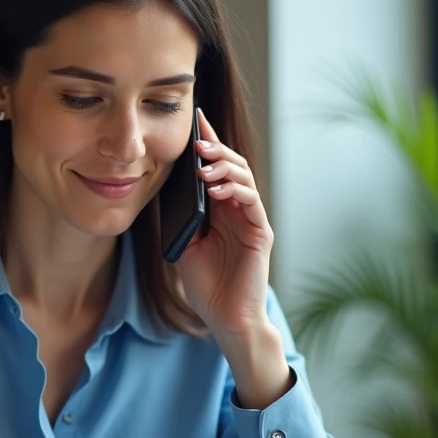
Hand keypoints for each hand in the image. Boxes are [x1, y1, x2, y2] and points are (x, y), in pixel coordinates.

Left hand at [177, 107, 272, 338]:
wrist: (225, 318)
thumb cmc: (207, 284)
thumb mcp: (186, 244)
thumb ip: (186, 216)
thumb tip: (176, 186)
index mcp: (220, 210)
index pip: (216, 169)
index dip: (208, 143)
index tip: (195, 119)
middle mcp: (238, 210)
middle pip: (232, 167)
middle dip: (215, 149)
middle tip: (198, 139)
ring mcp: (251, 220)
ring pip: (244, 179)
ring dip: (223, 167)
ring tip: (202, 164)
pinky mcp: (261, 233)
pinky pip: (252, 202)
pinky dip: (236, 190)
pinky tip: (217, 188)